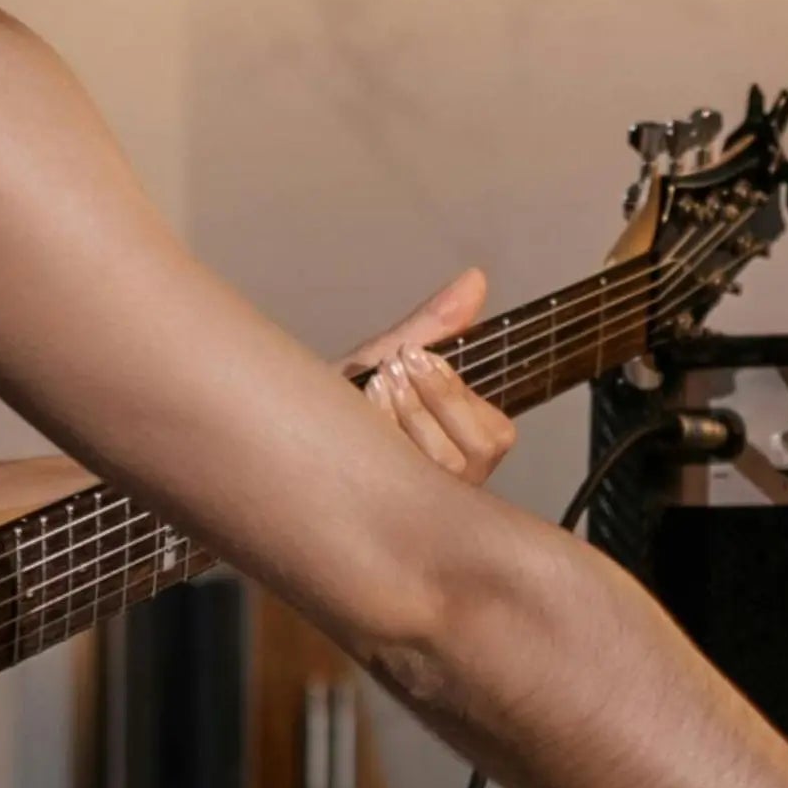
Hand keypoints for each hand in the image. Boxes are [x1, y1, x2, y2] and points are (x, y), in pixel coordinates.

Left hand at [340, 269, 517, 487]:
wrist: (292, 427)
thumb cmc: (347, 399)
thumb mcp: (391, 356)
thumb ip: (437, 324)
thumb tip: (474, 280)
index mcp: (465, 446)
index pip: (496, 433)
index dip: (458, 392)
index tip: (417, 355)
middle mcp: (453, 483)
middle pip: (478, 452)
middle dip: (437, 402)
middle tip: (396, 366)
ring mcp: (423, 500)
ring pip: (444, 468)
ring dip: (411, 416)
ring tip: (377, 382)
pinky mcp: (387, 508)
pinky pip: (402, 481)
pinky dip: (384, 436)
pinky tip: (360, 408)